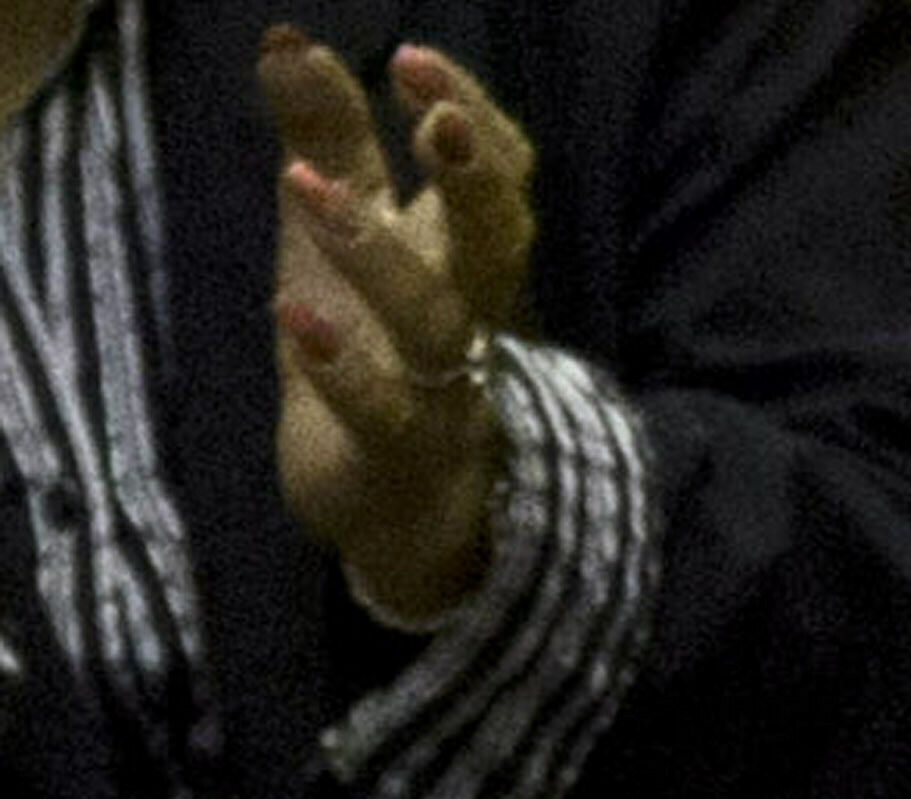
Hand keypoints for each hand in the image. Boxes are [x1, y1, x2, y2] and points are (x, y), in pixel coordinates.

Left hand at [258, 27, 535, 619]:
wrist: (403, 517)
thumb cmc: (376, 359)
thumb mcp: (343, 240)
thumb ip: (329, 142)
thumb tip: (288, 40)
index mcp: (464, 259)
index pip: (501, 178)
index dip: (472, 116)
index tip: (415, 61)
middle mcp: (473, 320)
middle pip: (500, 242)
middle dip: (473, 177)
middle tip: (432, 113)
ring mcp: (447, 392)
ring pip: (438, 323)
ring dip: (379, 255)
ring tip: (305, 184)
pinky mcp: (405, 461)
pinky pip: (390, 417)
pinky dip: (349, 371)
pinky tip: (297, 317)